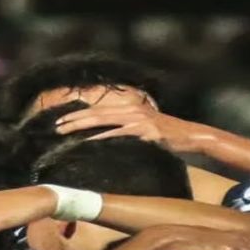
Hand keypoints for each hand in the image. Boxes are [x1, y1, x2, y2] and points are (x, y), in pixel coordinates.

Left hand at [56, 104, 212, 152]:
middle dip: (74, 119)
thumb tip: (111, 139)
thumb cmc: (170, 137)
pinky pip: (119, 133)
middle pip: (96, 113)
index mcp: (130, 108)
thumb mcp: (147, 130)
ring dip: (82, 126)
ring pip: (103, 120)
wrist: (193, 136)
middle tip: (56, 126)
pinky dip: (103, 136)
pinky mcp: (146, 130)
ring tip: (65, 131)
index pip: (99, 110)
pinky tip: (89, 141)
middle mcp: (132, 109)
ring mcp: (139, 119)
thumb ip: (130, 130)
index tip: (62, 121)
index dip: (79, 114)